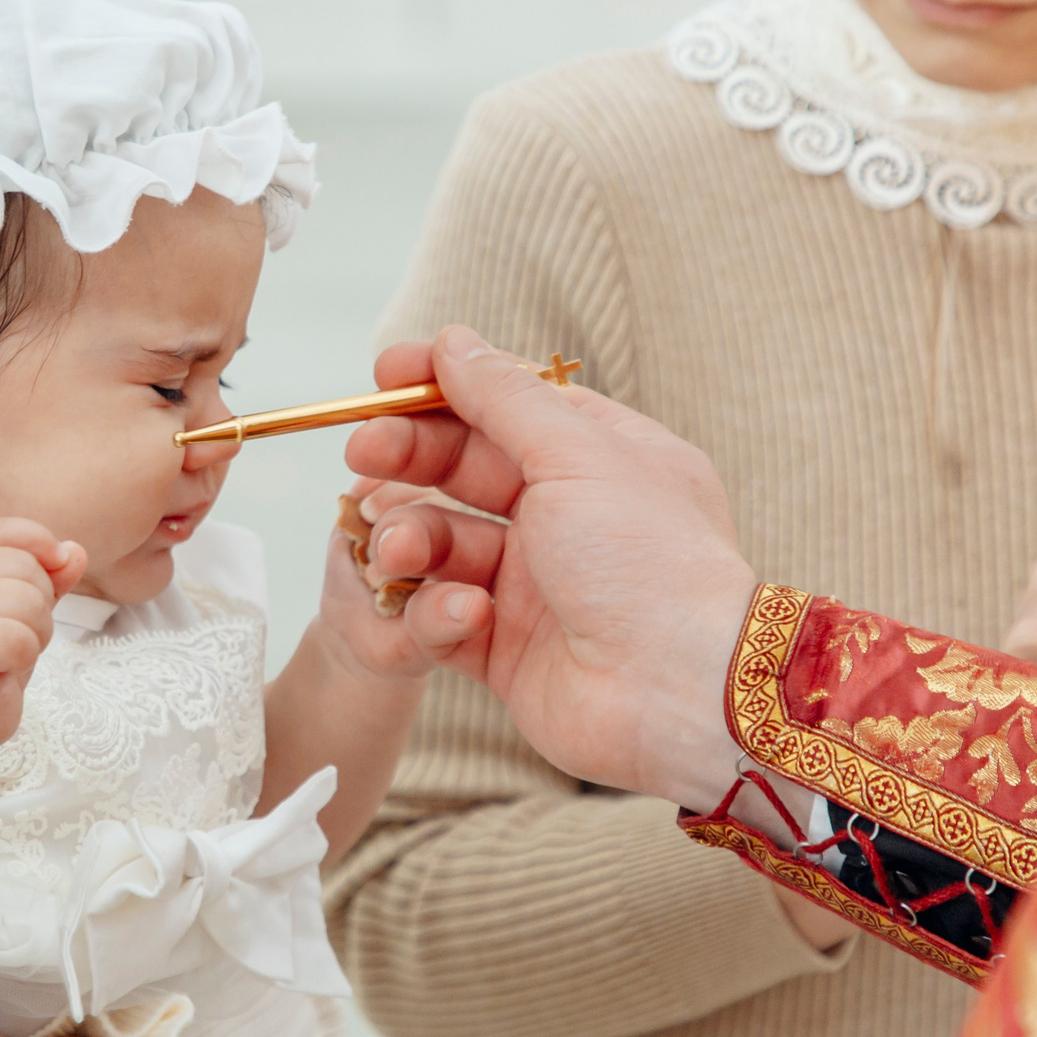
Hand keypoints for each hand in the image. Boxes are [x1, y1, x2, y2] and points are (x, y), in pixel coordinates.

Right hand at [0, 518, 85, 752]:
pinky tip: (3, 672)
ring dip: (36, 634)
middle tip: (17, 639)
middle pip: (25, 567)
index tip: (55, 566)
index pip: (2, 530)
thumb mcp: (13, 614)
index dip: (38, 542)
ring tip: (9, 656)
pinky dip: (24, 657)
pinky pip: (19, 638)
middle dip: (41, 605)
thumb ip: (44, 580)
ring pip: (27, 601)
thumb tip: (76, 551)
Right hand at [341, 328, 759, 808]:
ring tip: (399, 548)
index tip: (386, 374)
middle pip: (465, 467)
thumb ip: (505, 398)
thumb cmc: (647, 563)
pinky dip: (435, 607)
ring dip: (413, 536)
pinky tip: (456, 610)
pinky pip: (442, 612)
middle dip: (409, 456)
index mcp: (601, 457)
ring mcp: (534, 583)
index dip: (445, 385)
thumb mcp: (577, 454)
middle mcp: (568, 516)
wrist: (676, 694)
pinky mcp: (505, 647)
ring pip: (444, 540)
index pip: (509, 403)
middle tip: (361, 449)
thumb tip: (454, 343)